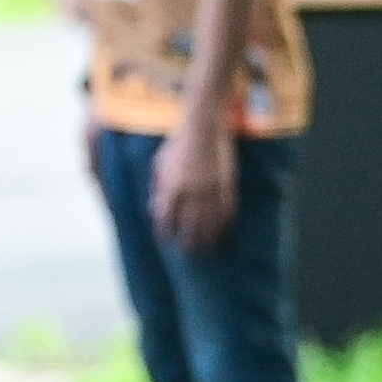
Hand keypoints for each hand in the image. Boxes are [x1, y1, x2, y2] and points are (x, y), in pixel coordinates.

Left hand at [150, 119, 237, 251]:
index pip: (166, 221)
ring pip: (210, 224)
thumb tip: (154, 209)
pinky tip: (222, 232)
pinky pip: (227, 212)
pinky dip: (224, 225)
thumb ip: (157, 188)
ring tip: (205, 249)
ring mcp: (211, 192)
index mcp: (171, 189)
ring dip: (207, 240)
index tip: (166, 240)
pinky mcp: (227, 187)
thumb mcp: (159, 165)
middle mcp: (191, 195)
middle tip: (187, 252)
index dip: (166, 233)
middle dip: (188, 243)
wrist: (203, 130)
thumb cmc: (176, 145)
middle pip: (189, 228)